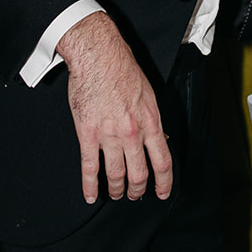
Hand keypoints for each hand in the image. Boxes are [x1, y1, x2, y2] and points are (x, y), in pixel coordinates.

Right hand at [57, 12, 171, 204]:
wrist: (99, 56)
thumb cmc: (124, 69)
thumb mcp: (148, 94)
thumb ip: (151, 119)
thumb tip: (158, 138)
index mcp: (151, 121)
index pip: (163, 161)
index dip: (163, 182)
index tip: (162, 193)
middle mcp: (133, 132)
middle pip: (139, 174)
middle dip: (137, 190)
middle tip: (134, 195)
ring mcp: (110, 135)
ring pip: (116, 174)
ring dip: (116, 189)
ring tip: (115, 194)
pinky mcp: (88, 134)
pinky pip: (90, 167)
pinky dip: (90, 186)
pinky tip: (90, 195)